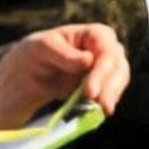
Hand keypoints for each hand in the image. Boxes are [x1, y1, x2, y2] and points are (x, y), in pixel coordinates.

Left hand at [0, 23, 130, 118]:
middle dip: (110, 87)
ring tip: (100, 112)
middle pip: (117, 65)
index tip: (90, 91)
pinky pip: (112, 94)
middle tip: (98, 106)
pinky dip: (107, 103)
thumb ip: (64, 54)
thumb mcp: (42, 49)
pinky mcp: (103, 86)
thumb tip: (88, 60)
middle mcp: (104, 49)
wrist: (29, 78)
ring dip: (111, 96)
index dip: (102, 69)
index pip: (106, 47)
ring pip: (119, 80)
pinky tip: (97, 114)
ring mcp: (106, 68)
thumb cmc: (35, 55)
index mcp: (92, 34)